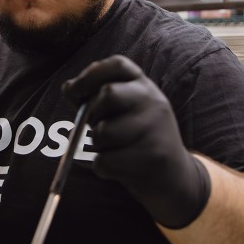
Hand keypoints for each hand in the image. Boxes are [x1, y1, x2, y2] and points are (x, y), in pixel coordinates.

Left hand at [62, 55, 209, 228]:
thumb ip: (97, 99)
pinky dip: (103, 168)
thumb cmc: (139, 140)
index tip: (74, 89)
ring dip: (97, 146)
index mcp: (145, 87)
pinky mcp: (152, 157)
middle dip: (92, 114)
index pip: (118, 65)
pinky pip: (105, 161)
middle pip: (108, 94)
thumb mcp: (126, 112)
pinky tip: (119, 168)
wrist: (175, 178)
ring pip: (102, 132)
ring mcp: (155, 129)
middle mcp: (154, 102)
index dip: (91, 74)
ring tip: (113, 149)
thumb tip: (68, 88)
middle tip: (97, 127)